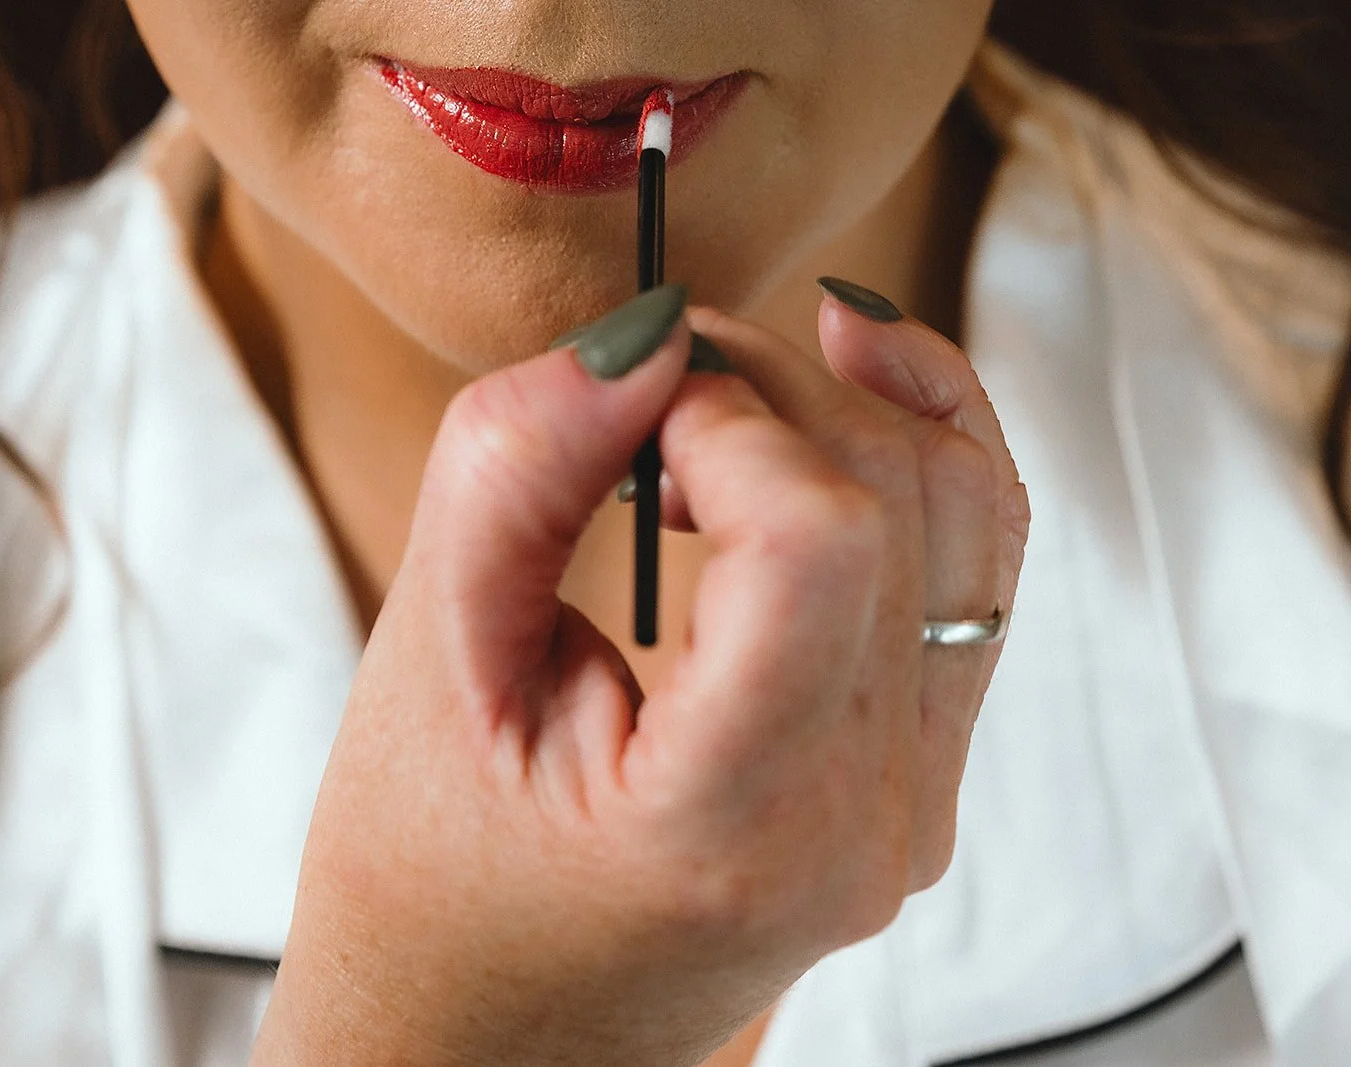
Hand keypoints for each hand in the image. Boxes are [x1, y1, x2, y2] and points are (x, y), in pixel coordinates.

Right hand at [251, 281, 1028, 1066]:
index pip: (817, 540)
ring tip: (712, 404)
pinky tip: (842, 390)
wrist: (490, 1031)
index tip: (628, 396)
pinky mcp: (918, 775)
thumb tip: (638, 333)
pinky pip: (969, 575)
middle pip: (896, 501)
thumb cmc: (428, 881)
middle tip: (647, 375)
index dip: (729, 416)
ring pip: (967, 517)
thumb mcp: (428, 669)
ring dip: (844, 410)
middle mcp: (868, 822)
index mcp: (735, 822)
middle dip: (772, 386)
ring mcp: (914, 805)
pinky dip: (909, 459)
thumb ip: (512, 476)